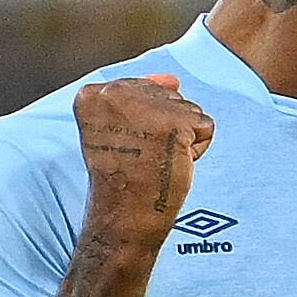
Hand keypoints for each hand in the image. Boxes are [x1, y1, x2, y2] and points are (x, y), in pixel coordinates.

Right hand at [70, 73, 213, 252]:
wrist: (124, 217)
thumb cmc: (123, 180)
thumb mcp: (119, 131)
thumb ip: (141, 97)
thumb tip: (173, 79)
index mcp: (91, 95)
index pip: (140, 89)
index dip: (143, 123)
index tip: (126, 148)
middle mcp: (114, 92)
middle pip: (166, 96)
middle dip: (165, 128)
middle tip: (142, 157)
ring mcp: (146, 106)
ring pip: (188, 109)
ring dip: (181, 139)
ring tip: (157, 161)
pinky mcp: (174, 122)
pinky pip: (204, 127)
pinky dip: (196, 150)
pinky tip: (173, 164)